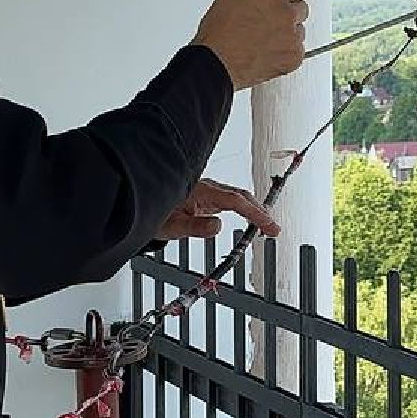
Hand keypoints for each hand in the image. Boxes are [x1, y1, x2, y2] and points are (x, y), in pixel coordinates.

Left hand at [156, 179, 280, 241]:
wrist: (142, 204)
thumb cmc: (155, 215)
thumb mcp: (172, 227)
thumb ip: (195, 227)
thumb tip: (218, 226)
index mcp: (200, 191)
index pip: (235, 200)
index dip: (254, 213)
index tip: (268, 226)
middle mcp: (206, 188)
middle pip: (240, 195)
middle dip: (260, 211)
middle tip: (274, 229)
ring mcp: (207, 190)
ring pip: (237, 196)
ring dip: (254, 209)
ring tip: (267, 226)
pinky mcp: (206, 195)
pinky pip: (230, 199)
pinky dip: (244, 207)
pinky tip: (251, 217)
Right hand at [192, 0, 309, 90]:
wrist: (216, 63)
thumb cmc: (220, 30)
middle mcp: (285, 12)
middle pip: (302, 8)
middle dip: (288, 13)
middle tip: (267, 22)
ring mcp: (292, 36)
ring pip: (299, 30)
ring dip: (287, 33)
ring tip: (263, 39)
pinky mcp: (294, 56)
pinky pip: (298, 50)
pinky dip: (286, 51)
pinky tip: (267, 52)